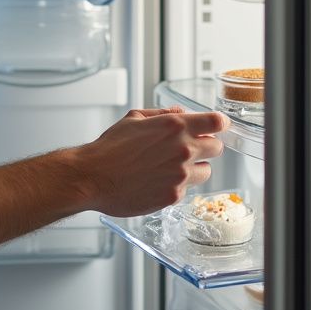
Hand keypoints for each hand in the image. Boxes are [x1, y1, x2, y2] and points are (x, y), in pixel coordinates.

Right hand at [79, 107, 228, 216]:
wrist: (92, 177)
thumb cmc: (109, 148)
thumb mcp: (134, 118)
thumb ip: (162, 114)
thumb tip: (181, 113)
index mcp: (175, 126)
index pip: (216, 122)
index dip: (219, 124)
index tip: (217, 127)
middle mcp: (182, 149)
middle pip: (217, 148)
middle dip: (206, 146)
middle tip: (191, 148)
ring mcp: (180, 175)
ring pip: (206, 171)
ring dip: (194, 168)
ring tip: (172, 168)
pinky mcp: (173, 196)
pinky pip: (186, 189)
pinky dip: (176, 185)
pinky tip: (157, 181)